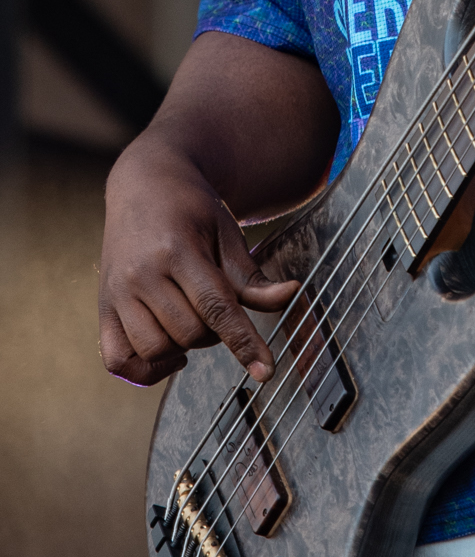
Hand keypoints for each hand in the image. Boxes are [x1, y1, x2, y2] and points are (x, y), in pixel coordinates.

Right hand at [99, 138, 298, 387]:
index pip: (215, 307)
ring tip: (192, 322)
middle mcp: (141, 274)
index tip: (266, 372)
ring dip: (183, 348)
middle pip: (189, 332)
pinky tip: (167, 352)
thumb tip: (289, 296)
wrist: (144, 183)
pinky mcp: (103, 308)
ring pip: (155, 349)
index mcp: (178, 251)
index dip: (244, 343)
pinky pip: (118, 360)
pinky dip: (145, 368)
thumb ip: (251, 275)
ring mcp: (117, 293)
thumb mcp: (227, 233)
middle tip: (217, 309)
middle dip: (214, 333)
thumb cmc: (192, 209)